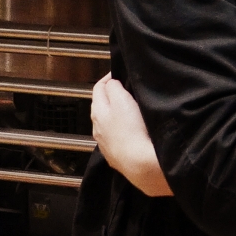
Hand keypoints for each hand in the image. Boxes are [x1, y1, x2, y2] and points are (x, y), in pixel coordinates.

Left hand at [91, 73, 173, 197]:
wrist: (138, 162)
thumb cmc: (131, 128)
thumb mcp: (122, 99)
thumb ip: (114, 87)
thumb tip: (111, 83)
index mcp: (97, 111)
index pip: (98, 87)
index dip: (108, 77)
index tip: (120, 73)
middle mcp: (96, 127)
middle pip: (101, 105)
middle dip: (111, 95)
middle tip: (127, 88)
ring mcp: (104, 142)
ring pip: (107, 121)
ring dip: (116, 112)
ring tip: (131, 108)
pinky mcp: (114, 154)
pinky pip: (115, 135)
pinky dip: (120, 128)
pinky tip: (131, 129)